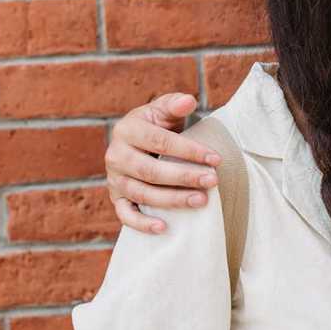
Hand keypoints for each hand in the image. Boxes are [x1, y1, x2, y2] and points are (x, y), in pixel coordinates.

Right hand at [105, 92, 219, 233]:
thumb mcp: (163, 110)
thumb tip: (188, 101)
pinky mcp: (116, 198)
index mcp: (127, 130)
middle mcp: (115, 155)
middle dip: (185, 177)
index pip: (160, 142)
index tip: (216, 159)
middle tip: (213, 181)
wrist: (137, 142)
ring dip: (173, 200)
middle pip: (151, 171)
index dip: (189, 151)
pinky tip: (164, 228)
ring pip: (142, 194)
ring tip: (202, 201)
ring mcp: (114, 179)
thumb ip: (175, 105)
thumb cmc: (156, 125)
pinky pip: (125, 215)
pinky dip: (142, 224)